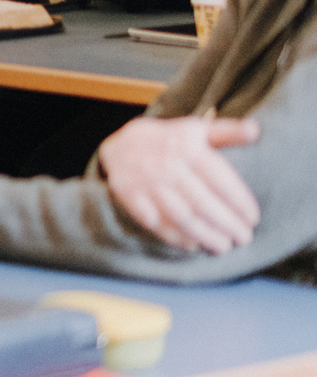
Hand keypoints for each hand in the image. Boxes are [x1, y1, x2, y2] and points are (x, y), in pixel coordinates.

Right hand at [100, 116, 260, 253]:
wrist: (121, 145)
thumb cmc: (169, 141)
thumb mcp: (196, 129)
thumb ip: (227, 131)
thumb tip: (255, 130)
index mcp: (186, 147)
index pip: (220, 180)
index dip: (240, 202)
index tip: (253, 219)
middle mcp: (166, 165)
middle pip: (203, 203)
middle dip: (227, 225)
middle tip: (244, 238)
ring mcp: (146, 182)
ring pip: (181, 216)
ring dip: (205, 236)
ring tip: (223, 247)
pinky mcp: (130, 196)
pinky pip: (156, 222)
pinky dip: (175, 237)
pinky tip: (193, 245)